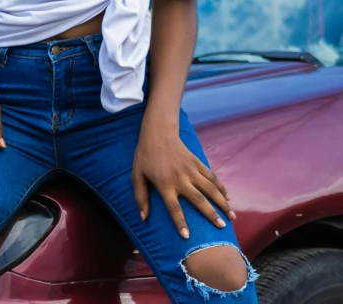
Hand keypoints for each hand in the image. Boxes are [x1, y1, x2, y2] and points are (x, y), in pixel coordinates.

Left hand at [131, 122, 234, 238]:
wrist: (158, 132)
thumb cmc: (145, 156)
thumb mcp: (137, 175)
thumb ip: (140, 197)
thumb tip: (143, 218)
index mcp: (165, 184)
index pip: (173, 208)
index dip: (180, 222)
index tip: (187, 236)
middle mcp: (180, 179)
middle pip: (198, 200)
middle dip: (211, 215)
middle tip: (222, 228)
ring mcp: (191, 170)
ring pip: (210, 189)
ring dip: (222, 203)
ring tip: (231, 216)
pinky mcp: (197, 162)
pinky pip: (211, 176)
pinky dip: (220, 187)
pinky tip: (227, 197)